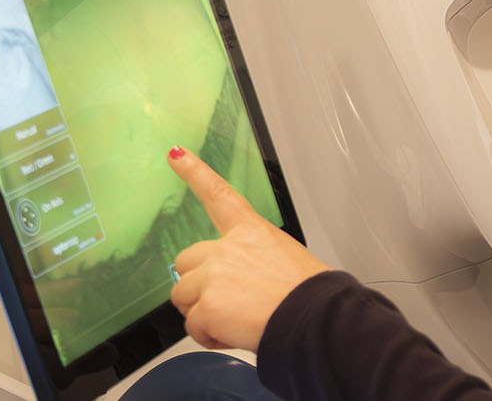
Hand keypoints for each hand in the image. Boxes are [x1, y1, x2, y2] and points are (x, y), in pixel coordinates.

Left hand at [166, 146, 328, 351]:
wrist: (315, 319)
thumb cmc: (309, 294)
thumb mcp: (286, 259)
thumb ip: (253, 261)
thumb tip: (244, 284)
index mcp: (250, 231)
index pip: (218, 194)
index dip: (194, 172)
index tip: (176, 155)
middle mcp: (227, 248)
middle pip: (186, 261)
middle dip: (196, 284)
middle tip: (222, 302)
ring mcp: (214, 276)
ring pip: (182, 296)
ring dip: (200, 312)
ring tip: (233, 323)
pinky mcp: (208, 307)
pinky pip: (192, 326)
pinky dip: (208, 336)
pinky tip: (232, 336)